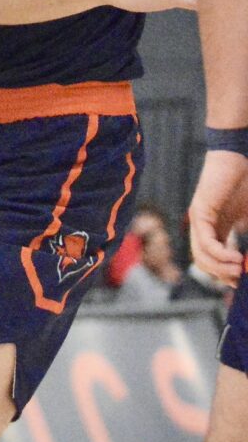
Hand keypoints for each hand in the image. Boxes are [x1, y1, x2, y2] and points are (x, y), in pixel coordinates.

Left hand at [188, 150, 247, 285]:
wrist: (238, 158)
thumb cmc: (247, 185)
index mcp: (215, 228)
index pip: (212, 260)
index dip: (226, 274)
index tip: (242, 282)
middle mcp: (202, 225)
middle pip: (203, 262)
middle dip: (222, 276)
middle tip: (241, 280)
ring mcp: (198, 219)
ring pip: (201, 256)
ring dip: (221, 269)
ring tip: (240, 271)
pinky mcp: (200, 211)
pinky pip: (205, 243)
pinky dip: (220, 255)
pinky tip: (236, 259)